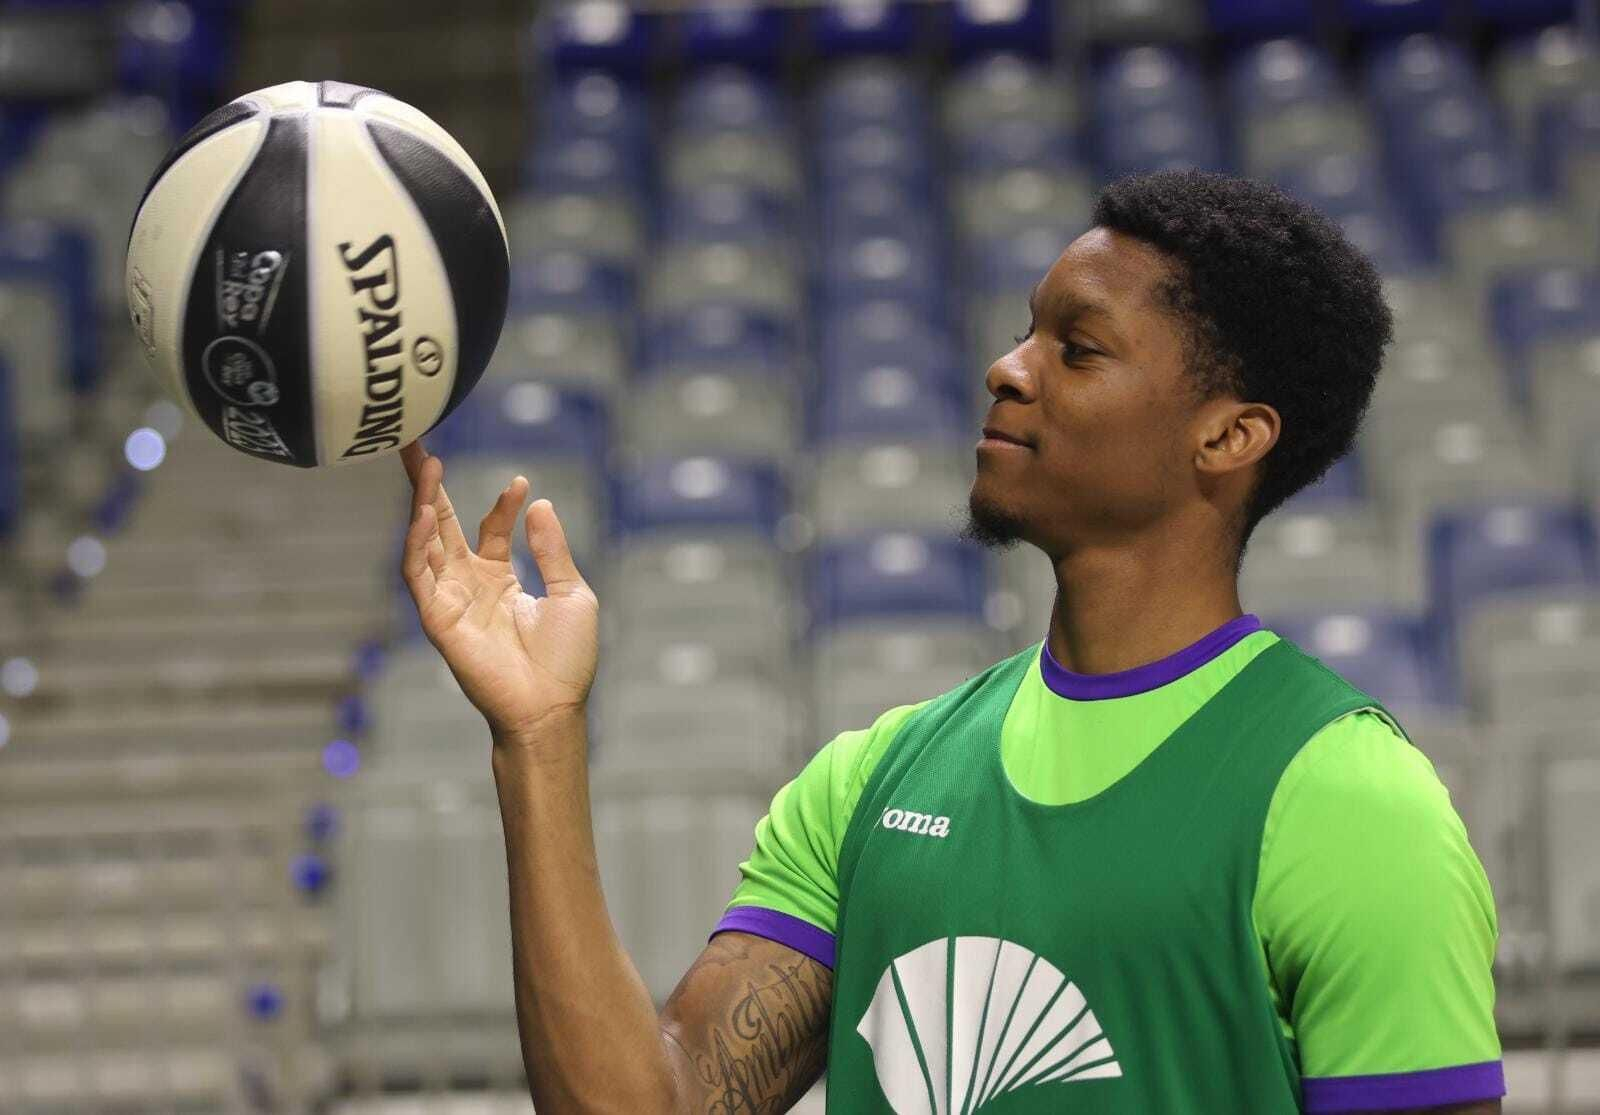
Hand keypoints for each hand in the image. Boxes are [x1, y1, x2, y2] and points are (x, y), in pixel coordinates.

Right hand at [399, 441, 598, 742]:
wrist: (552, 707)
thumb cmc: (566, 661)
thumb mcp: (571, 593)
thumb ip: (552, 549)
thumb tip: (541, 503)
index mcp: (499, 579)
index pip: (488, 529)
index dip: (502, 504)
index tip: (521, 481)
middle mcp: (469, 585)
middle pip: (441, 525)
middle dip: (428, 485)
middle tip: (415, 444)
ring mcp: (450, 600)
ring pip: (425, 542)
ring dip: (422, 503)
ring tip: (424, 464)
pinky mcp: (437, 619)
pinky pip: (418, 575)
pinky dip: (417, 543)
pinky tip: (424, 513)